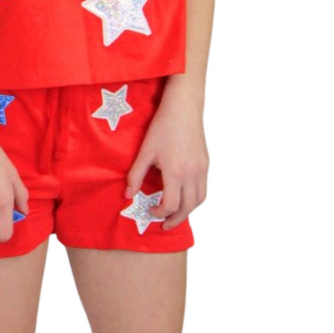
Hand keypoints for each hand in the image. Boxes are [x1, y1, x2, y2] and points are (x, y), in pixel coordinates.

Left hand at [124, 88, 208, 230]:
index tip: (150, 211)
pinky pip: (203, 188)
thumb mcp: (145, 151)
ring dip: (187, 211)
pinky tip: (184, 196)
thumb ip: (135, 175)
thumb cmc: (162, 127)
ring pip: (199, 200)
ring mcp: (201, 169)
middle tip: (164, 225)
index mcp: (175, 172)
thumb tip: (128, 195)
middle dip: (175, 220)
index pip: (171, 205)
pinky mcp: (206, 163)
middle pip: (187, 208)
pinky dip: (194, 199)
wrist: (183, 108)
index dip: (159, 213)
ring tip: (176, 215)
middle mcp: (192, 173)